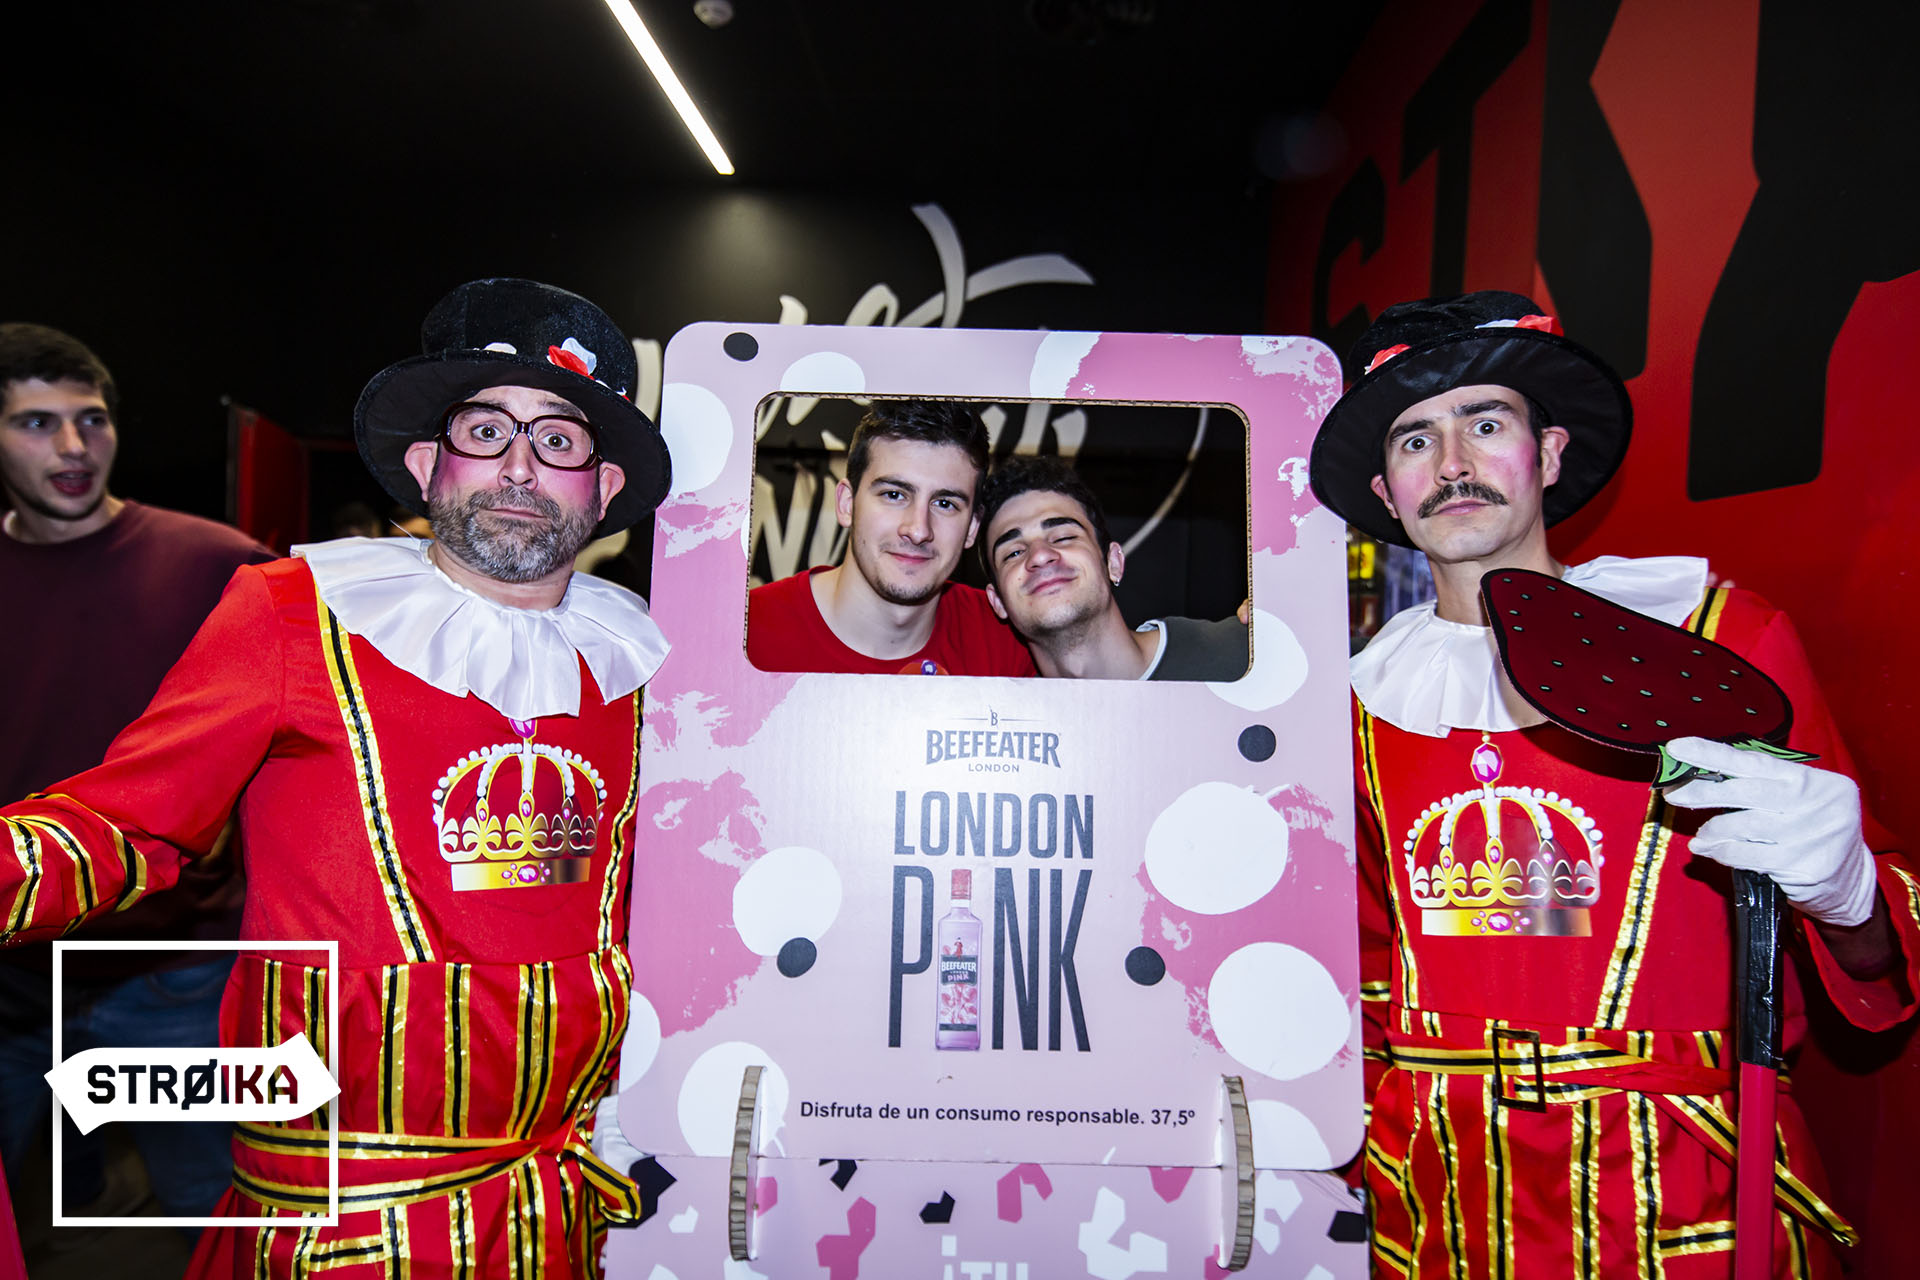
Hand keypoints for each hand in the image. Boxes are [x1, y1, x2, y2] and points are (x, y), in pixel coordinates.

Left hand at [1662, 735, 1877, 926]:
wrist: (1850, 883)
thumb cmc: (1810, 834)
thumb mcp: (1794, 802)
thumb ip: (1757, 788)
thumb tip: (1698, 780)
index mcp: (1814, 780)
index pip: (1756, 762)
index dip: (1713, 754)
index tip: (1679, 748)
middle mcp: (1819, 803)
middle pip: (1747, 791)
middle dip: (1704, 792)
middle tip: (1675, 794)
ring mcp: (1814, 836)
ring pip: (1743, 826)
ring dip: (1713, 830)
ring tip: (1702, 836)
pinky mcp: (1805, 867)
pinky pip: (1748, 855)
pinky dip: (1723, 852)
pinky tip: (1713, 851)